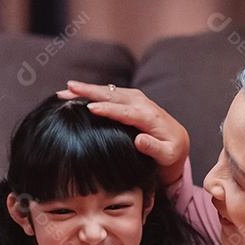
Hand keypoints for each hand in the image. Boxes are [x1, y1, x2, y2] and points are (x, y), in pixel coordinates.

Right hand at [57, 81, 189, 185]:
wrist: (177, 138)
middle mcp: (141, 103)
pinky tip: (77, 92)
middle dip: (90, 91)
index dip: (108, 109)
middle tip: (68, 89)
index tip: (90, 108)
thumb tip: (139, 140)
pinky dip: (92, 91)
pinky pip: (109, 92)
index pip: (125, 112)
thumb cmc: (171, 151)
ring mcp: (135, 98)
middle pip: (113, 95)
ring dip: (87, 89)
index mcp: (149, 117)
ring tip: (66, 89)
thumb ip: (154, 148)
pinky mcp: (130, 97)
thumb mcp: (167, 155)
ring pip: (108, 90)